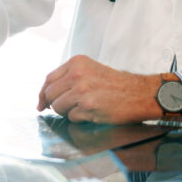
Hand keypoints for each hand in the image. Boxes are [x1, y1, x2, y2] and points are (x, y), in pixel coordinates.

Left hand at [37, 55, 160, 123]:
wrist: (140, 93)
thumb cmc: (118, 84)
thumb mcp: (91, 70)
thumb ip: (70, 77)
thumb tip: (48, 95)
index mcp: (77, 63)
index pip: (49, 79)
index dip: (42, 93)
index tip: (41, 103)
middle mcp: (77, 74)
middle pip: (50, 94)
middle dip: (54, 105)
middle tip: (64, 109)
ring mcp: (81, 90)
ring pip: (58, 107)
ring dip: (68, 112)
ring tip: (85, 108)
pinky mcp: (87, 105)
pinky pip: (72, 117)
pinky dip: (80, 118)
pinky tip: (94, 112)